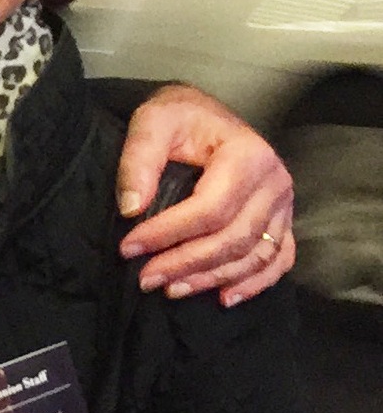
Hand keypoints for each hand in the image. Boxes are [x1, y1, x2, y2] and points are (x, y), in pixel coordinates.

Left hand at [115, 85, 293, 304]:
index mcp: (248, 155)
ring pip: (254, 255)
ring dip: (213, 278)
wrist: (203, 114)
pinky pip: (278, 258)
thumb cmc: (179, 118)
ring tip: (171, 289)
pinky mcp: (282, 219)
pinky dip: (255, 282)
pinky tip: (225, 297)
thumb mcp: (153, 122)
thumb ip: (139, 161)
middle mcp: (275, 182)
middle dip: (187, 263)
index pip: (210, 209)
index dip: (169, 234)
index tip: (130, 248)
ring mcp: (283, 204)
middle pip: (234, 238)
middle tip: (146, 278)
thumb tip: (131, 209)